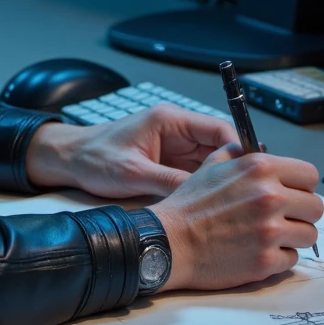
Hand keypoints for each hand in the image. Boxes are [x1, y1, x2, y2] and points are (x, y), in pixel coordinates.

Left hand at [25, 103, 237, 197]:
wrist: (69, 159)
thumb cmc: (94, 158)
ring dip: (221, 180)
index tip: (254, 174)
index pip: (218, 129)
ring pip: (211, 161)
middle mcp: (176, 129)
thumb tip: (202, 196)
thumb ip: (168, 182)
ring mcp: (173, 145)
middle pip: (219, 146)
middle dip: (234, 169)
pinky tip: (213, 204)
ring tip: (236, 202)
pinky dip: (205, 186)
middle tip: (250, 194)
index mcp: (169, 121)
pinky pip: (196, 171)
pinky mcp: (168, 160)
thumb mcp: (132, 174)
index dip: (239, 150)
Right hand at [150, 143, 322, 291]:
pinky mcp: (266, 260)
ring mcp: (269, 231)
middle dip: (301, 214)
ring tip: (269, 236)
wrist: (169, 242)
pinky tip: (257, 252)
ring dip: (293, 237)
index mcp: (260, 169)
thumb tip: (259, 149)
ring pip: (309, 235)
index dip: (302, 186)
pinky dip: (278, 258)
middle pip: (316, 207)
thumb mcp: (211, 165)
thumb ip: (240, 153)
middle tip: (282, 219)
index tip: (292, 194)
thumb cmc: (189, 205)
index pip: (310, 175)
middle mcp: (269, 197)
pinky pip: (292, 260)